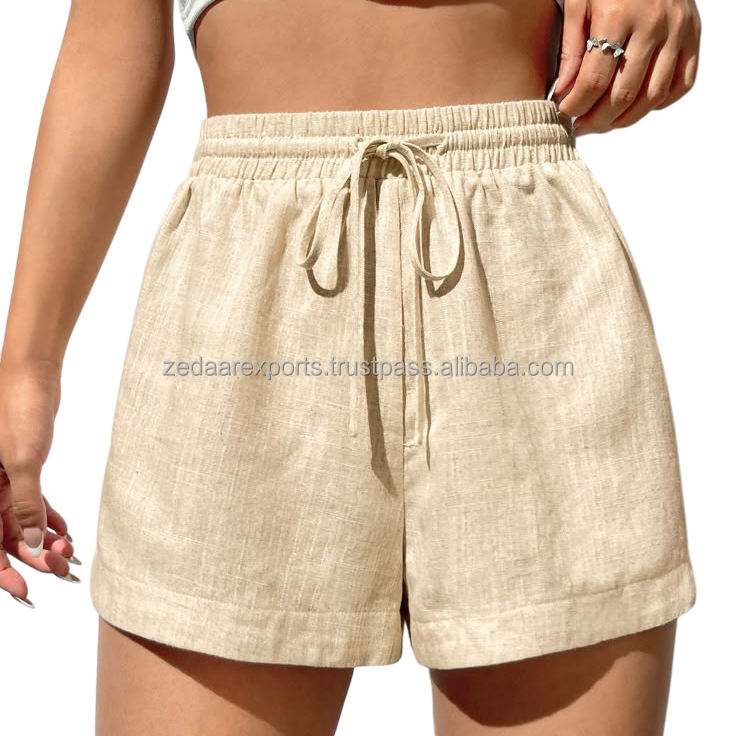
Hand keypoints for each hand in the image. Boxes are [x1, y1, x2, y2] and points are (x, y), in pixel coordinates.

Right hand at [0, 362, 78, 606]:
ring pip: (21, 520)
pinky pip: (32, 502)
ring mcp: (2, 479)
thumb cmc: (17, 410)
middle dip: (31, 557)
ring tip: (69, 553)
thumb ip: (26, 505)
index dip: (1, 570)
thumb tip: (33, 543)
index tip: (25, 588)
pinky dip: (48, 516)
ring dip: (44, 538)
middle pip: (5, 535)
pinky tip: (66, 532)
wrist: (32, 378)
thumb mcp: (23, 461)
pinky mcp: (21, 468)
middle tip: (60, 571)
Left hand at [553, 0, 701, 133]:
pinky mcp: (693, 34)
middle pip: (623, 94)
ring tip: (604, 122)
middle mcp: (653, 25)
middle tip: (581, 126)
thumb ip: (570, 48)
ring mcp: (677, 31)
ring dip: (625, 119)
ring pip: (652, 96)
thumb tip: (563, 92)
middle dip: (597, 120)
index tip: (564, 113)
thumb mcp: (578, 2)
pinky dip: (658, 103)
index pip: (595, 80)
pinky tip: (636, 105)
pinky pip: (681, 84)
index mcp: (618, 15)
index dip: (576, 105)